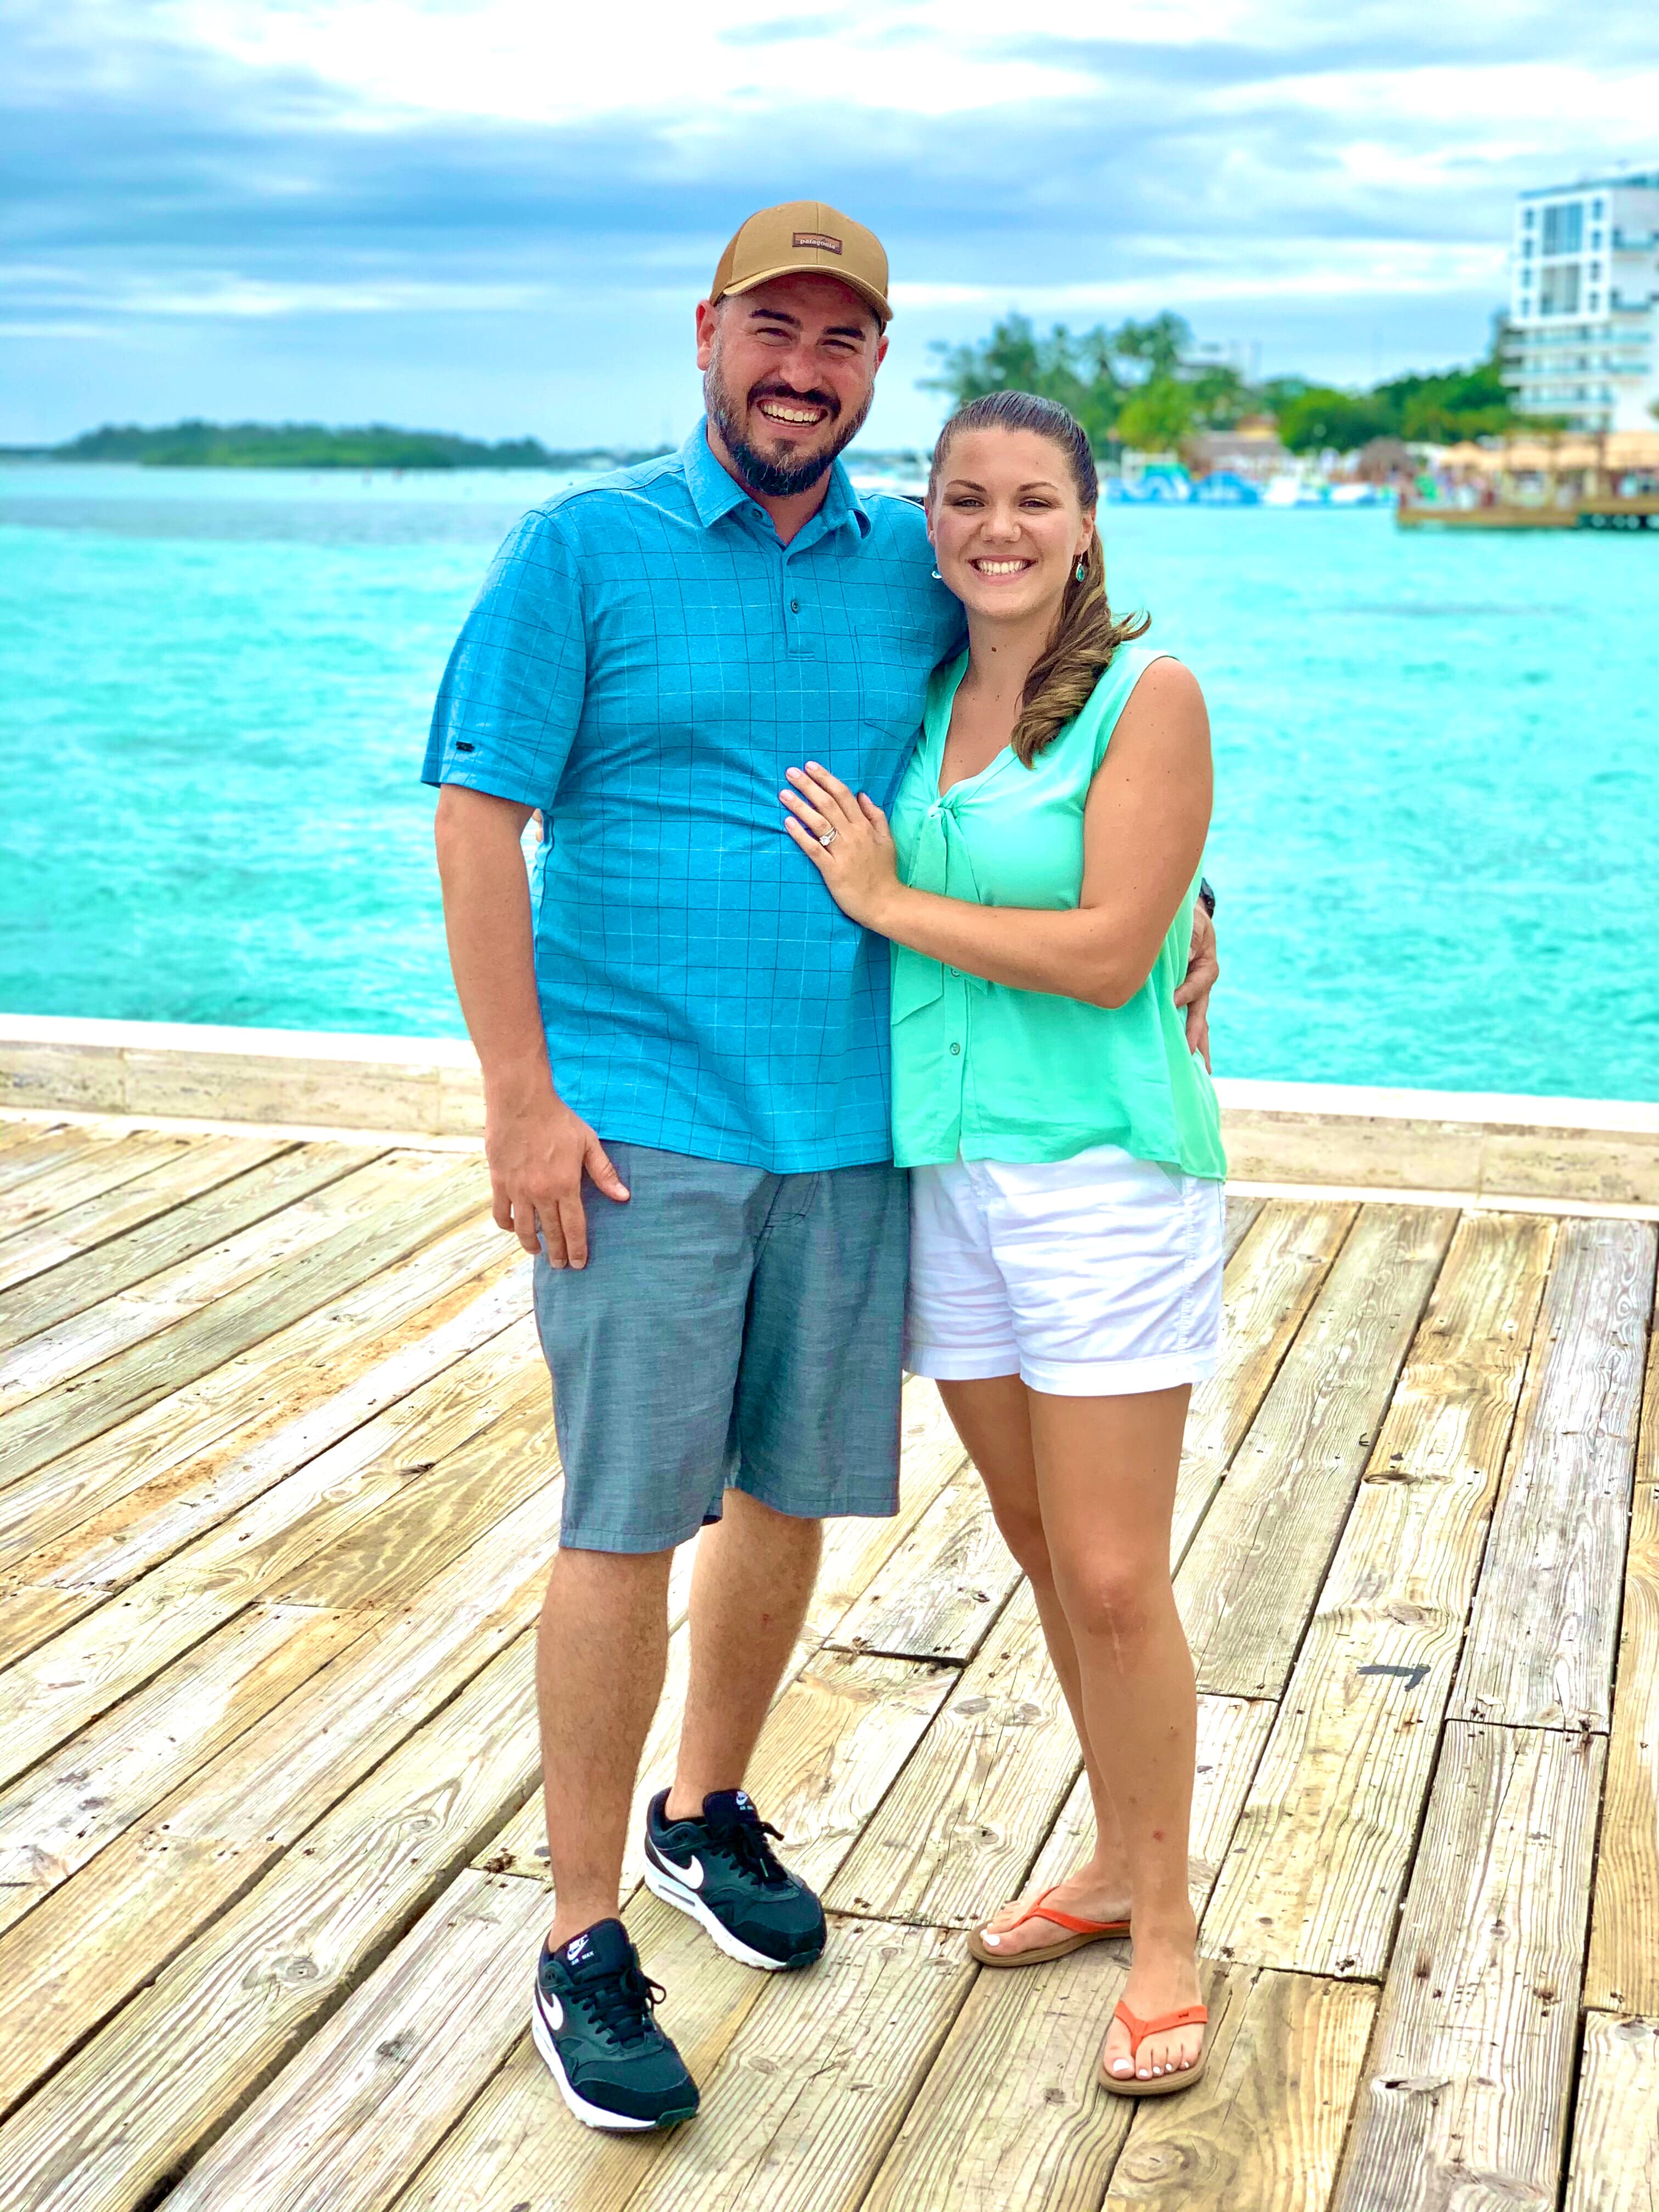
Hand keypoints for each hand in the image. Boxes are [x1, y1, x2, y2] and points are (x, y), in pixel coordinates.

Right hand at [484, 1085, 627, 1267]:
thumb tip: (623, 1197)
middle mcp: (540, 1193)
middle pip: (551, 1232)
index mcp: (565, 1185)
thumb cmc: (557, 1119)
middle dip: (557, 1253)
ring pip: (524, 1228)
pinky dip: (507, 1225)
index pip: (574, 1227)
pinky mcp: (499, 1181)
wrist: (521, 1101)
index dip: (577, 1248)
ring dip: (531, 1245)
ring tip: (538, 1253)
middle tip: (561, 1266)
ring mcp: (517, 1189)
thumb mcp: (588, 1142)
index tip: (579, 1263)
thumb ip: (604, 1173)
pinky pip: (501, 1213)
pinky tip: (514, 1229)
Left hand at [780, 762, 900, 929]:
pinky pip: (814, 849)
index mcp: (865, 826)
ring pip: (819, 823)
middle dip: (808, 786)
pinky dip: (800, 835)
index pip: (844, 795)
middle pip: (828, 804)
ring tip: (784, 793)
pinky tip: (787, 823)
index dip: (826, 779)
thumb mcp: (887, 840)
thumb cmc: (883, 872)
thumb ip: (876, 816)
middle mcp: (853, 835)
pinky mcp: (832, 870)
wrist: (884, 902)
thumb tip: (862, 795)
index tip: (810, 766)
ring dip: (800, 806)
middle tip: (790, 772)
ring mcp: (842, 852)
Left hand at [1174, 901, 1217, 1069]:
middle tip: (1193, 1053)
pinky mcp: (1185, 998)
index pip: (1196, 986)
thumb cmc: (1189, 920)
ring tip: (1200, 1070)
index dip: (1185, 994)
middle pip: (1201, 1014)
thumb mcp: (1193, 924)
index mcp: (1206, 967)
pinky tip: (1188, 1059)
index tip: (1171, 1002)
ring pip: (1197, 1023)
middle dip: (1197, 1034)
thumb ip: (1191, 939)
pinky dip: (1188, 1038)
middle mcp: (1203, 985)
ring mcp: (1195, 994)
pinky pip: (1187, 1020)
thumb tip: (1187, 954)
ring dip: (1197, 1044)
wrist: (1188, 920)